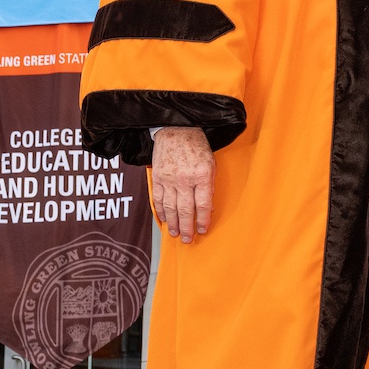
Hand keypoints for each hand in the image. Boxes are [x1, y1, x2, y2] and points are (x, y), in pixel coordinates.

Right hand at [150, 127, 214, 242]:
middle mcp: (184, 179)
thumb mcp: (211, 164)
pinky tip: (164, 220)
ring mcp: (169, 179)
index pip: (202, 204)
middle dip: (187, 227)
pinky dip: (160, 211)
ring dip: (173, 223)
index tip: (202, 230)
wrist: (176, 129)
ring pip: (170, 207)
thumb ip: (208, 186)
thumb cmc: (197, 146)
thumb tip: (207, 209)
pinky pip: (158, 199)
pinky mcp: (158, 177)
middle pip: (185, 209)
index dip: (202, 220)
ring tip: (176, 234)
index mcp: (201, 175)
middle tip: (188, 239)